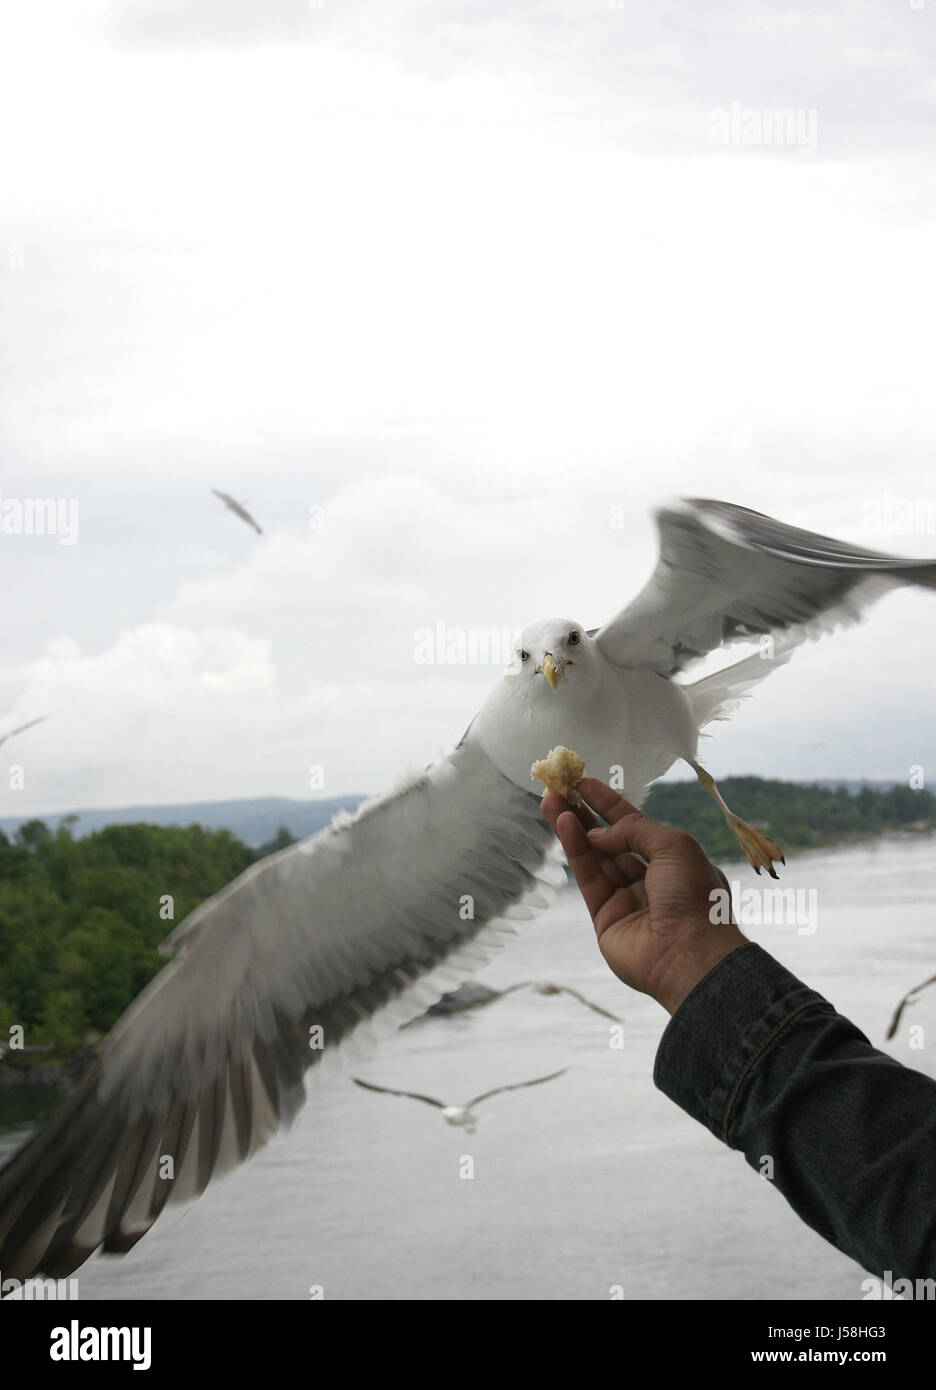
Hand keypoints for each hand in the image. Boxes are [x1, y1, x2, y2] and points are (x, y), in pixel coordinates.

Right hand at [540, 778, 747, 1014]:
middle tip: (559, 788)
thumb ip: (634, 830)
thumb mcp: (674, 846)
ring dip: (572, 827)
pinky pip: (587, 876)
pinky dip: (574, 849)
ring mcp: (624, 899)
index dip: (609, 804)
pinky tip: (563, 824)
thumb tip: (600, 833)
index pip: (635, 826)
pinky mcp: (603, 917)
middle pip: (609, 840)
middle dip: (584, 813)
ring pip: (593, 856)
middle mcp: (648, 879)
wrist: (690, 955)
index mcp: (673, 863)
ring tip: (551, 800)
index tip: (585, 782)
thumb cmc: (695, 897)